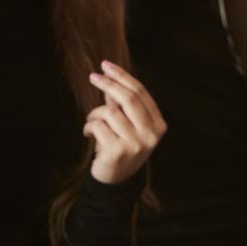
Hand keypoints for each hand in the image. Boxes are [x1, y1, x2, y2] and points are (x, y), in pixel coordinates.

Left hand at [85, 61, 166, 185]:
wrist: (115, 179)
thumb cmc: (120, 146)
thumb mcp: (126, 124)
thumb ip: (120, 103)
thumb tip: (109, 77)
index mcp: (158, 125)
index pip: (141, 93)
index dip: (122, 77)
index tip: (105, 66)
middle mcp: (151, 134)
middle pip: (128, 99)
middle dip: (108, 84)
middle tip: (93, 77)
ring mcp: (136, 144)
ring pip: (109, 113)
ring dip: (94, 114)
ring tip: (91, 122)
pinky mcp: (118, 151)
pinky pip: (98, 126)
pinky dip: (88, 127)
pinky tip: (89, 135)